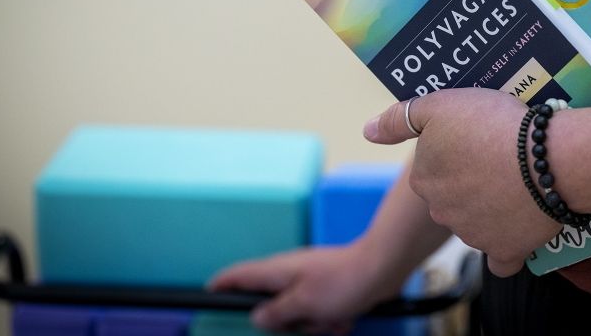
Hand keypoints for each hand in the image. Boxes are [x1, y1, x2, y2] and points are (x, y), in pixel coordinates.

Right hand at [208, 243, 397, 334]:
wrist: (382, 267)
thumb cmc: (343, 281)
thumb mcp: (304, 303)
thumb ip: (276, 312)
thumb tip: (256, 317)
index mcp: (277, 270)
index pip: (239, 275)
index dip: (221, 284)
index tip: (207, 293)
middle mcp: (290, 273)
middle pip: (271, 305)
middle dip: (287, 323)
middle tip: (306, 322)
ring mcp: (309, 279)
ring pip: (297, 314)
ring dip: (314, 323)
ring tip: (332, 318)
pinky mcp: (327, 288)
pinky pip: (318, 313)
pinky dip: (330, 319)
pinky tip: (344, 317)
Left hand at [364, 88, 561, 276]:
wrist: (549, 161)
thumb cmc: (493, 126)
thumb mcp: (439, 106)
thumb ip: (399, 119)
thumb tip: (367, 131)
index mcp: (424, 179)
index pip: (433, 165)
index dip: (456, 149)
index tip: (478, 139)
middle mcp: (442, 211)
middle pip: (452, 195)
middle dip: (470, 181)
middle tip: (500, 157)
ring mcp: (473, 235)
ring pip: (476, 221)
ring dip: (491, 208)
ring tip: (519, 180)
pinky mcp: (505, 251)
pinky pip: (501, 256)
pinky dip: (507, 246)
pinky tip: (517, 227)